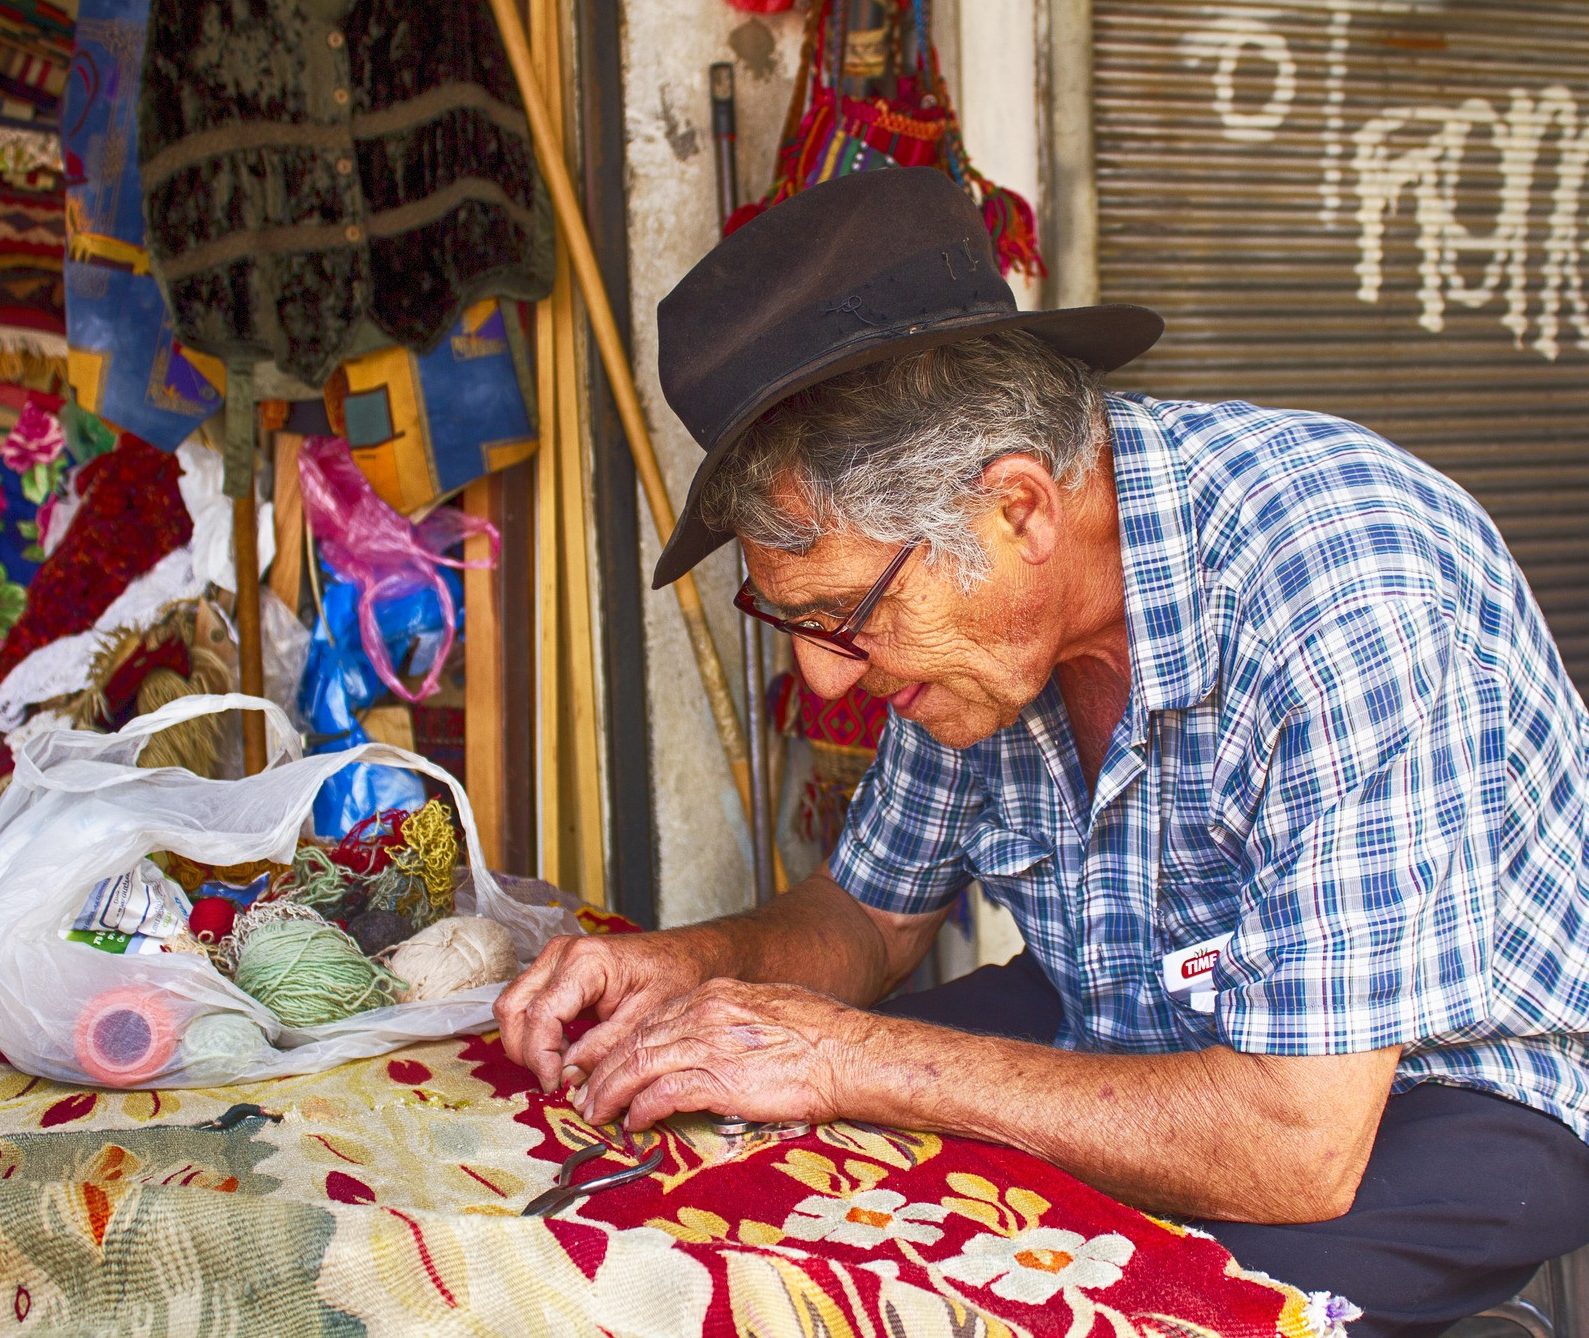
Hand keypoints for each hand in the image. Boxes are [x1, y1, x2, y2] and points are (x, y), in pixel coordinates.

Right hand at [493, 931, 716, 1090]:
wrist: (685, 954)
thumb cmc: (674, 976)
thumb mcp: (646, 1019)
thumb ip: (604, 1049)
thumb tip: (568, 1078)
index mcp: (586, 960)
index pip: (540, 1014)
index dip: (541, 1056)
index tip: (556, 1085)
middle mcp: (561, 954)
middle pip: (513, 1008)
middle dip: (527, 1051)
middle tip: (554, 1081)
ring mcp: (554, 959)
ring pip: (512, 1006)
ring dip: (528, 1043)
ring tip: (561, 1068)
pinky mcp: (555, 971)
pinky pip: (527, 1004)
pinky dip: (536, 1033)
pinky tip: (564, 1052)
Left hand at [576, 978, 867, 1131]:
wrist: (850, 1052)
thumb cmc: (822, 1035)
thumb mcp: (769, 1007)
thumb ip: (734, 1018)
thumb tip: (719, 1039)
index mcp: (715, 993)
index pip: (653, 1018)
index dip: (625, 1045)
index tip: (612, 1066)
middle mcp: (704, 1012)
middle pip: (636, 1040)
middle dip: (605, 1070)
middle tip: (589, 1095)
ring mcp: (709, 1043)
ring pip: (638, 1065)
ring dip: (611, 1092)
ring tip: (597, 1113)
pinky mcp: (718, 1079)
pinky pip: (662, 1094)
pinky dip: (642, 1110)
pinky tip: (634, 1123)